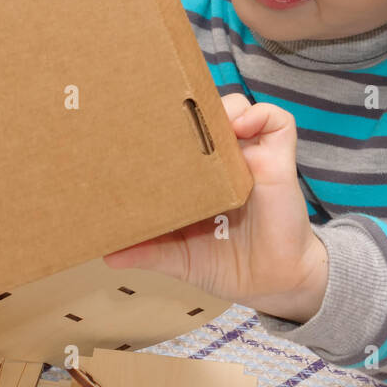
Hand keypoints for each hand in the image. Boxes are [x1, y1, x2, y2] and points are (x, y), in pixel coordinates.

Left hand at [105, 93, 328, 322]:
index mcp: (196, 174)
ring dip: (219, 106)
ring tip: (203, 122)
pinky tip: (240, 127)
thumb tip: (107, 253)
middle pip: (204, 111)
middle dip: (186, 103)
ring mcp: (251, 155)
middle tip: (164, 110)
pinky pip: (276, 121)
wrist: (270, 283)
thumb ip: (148, 250)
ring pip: (237, 107)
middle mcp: (222, 158)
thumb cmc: (225, 262)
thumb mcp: (178, 257)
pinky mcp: (278, 160)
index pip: (178, 132)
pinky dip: (259, 115)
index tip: (138, 119)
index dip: (162, 119)